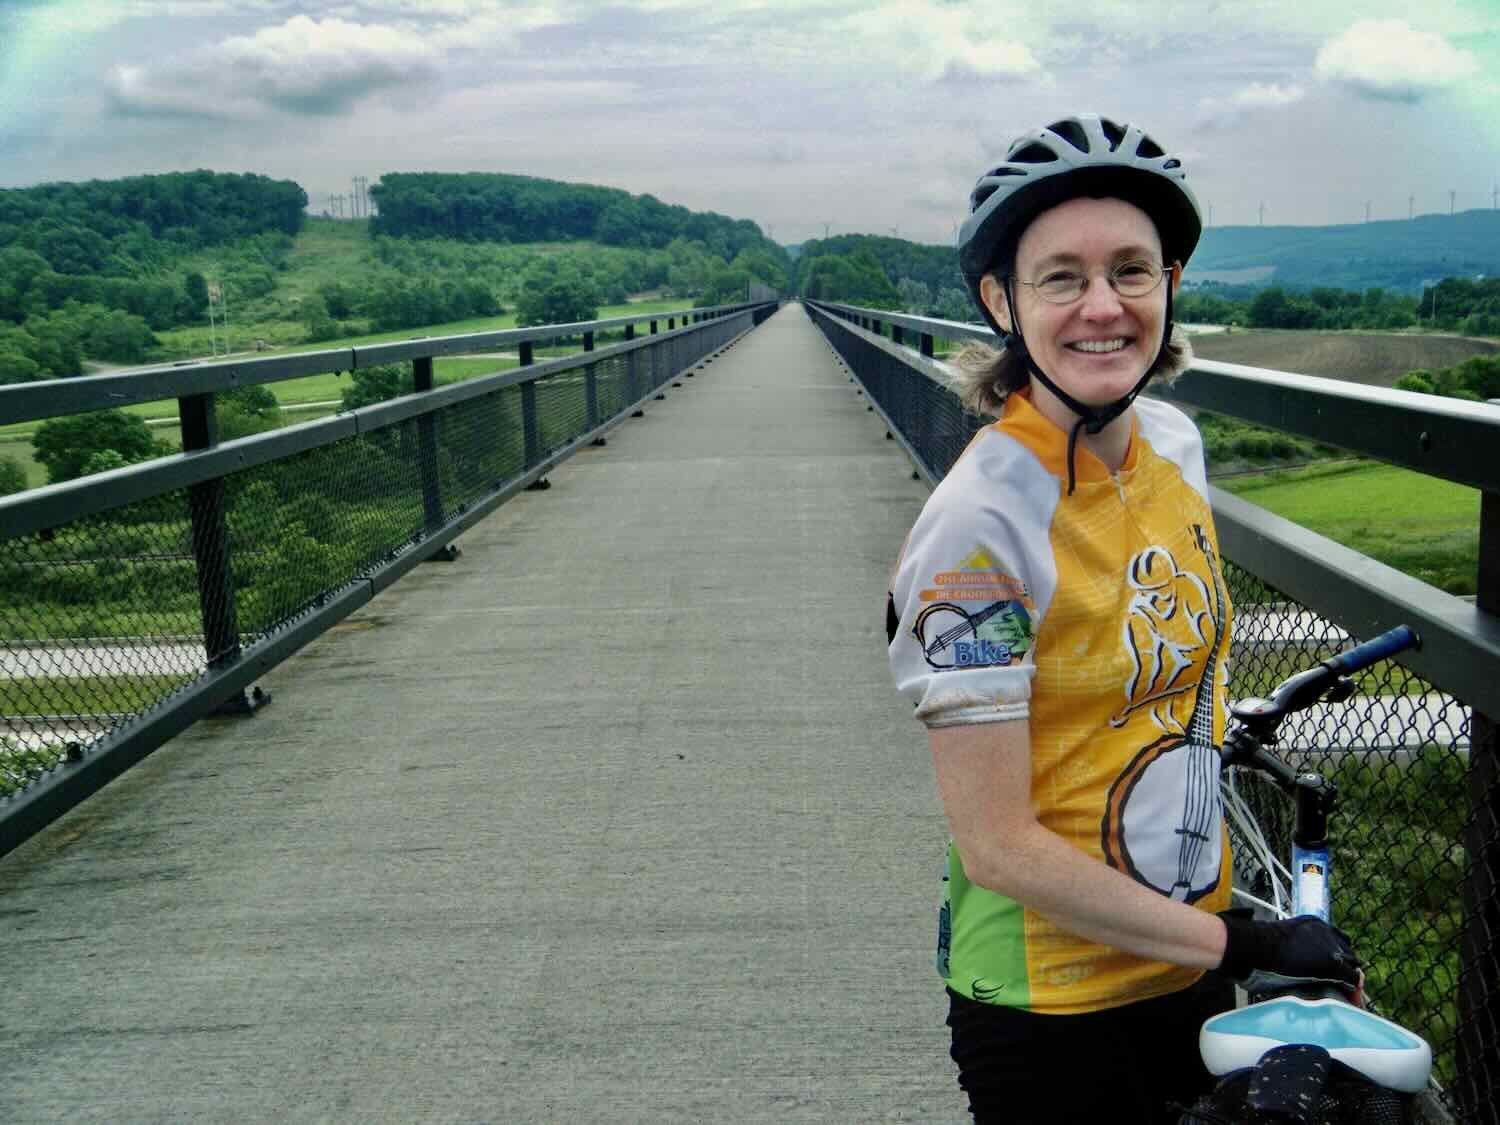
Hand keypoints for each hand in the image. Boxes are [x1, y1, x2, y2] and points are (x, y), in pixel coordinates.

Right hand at [1217, 910, 1360, 994]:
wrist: (1257, 946)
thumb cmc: (1258, 946)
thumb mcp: (1281, 939)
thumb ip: (1293, 947)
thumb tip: (1287, 963)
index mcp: (1314, 924)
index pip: (1338, 939)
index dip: (1337, 954)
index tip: (1332, 966)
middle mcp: (1327, 932)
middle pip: (1348, 951)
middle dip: (1345, 966)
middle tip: (1339, 981)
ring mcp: (1332, 948)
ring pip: (1352, 964)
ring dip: (1348, 976)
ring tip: (1344, 991)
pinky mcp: (1333, 965)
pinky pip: (1352, 978)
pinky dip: (1351, 987)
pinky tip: (1346, 995)